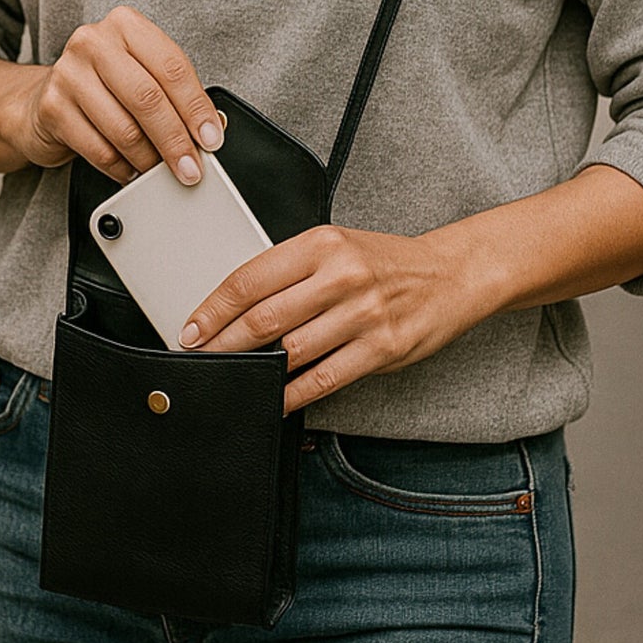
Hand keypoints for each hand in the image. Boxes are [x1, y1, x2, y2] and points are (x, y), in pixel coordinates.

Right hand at [17, 5, 221, 185]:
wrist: (44, 99)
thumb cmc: (104, 86)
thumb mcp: (140, 74)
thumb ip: (172, 95)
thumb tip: (209, 131)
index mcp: (126, 25)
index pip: (172, 68)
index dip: (196, 108)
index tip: (212, 139)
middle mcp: (94, 42)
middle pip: (148, 99)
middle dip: (176, 141)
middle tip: (191, 168)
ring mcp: (68, 73)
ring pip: (124, 130)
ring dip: (149, 159)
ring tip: (160, 171)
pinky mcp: (52, 108)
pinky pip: (100, 151)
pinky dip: (123, 169)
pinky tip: (131, 171)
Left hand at [178, 224, 471, 414]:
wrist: (451, 274)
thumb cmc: (385, 264)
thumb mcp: (337, 248)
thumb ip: (291, 272)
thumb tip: (235, 310)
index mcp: (322, 244)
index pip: (251, 278)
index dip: (213, 309)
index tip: (191, 330)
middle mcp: (342, 276)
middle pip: (264, 318)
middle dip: (223, 345)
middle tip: (200, 358)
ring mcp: (363, 314)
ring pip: (291, 351)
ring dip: (255, 371)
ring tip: (233, 378)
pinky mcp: (382, 348)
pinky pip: (324, 379)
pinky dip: (293, 394)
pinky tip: (274, 398)